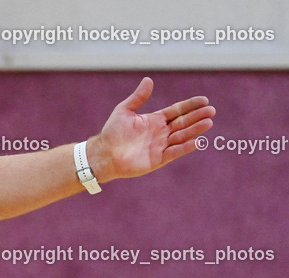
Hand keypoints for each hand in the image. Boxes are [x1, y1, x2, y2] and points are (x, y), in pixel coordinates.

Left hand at [89, 77, 214, 182]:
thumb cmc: (112, 132)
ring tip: (209, 123)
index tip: (204, 100)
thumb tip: (148, 80)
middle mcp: (161, 132)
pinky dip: (185, 147)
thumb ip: (138, 97)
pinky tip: (196, 141)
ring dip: (195, 130)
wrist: (104, 154)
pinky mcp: (158, 159)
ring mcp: (161, 146)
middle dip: (197, 117)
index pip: (177, 111)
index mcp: (155, 120)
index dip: (190, 105)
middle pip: (183, 123)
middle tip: (211, 110)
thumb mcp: (124, 111)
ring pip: (182, 137)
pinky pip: (174, 152)